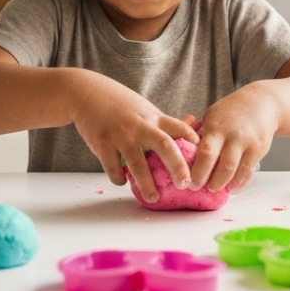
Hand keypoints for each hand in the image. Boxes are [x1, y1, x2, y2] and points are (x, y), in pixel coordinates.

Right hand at [67, 71, 197, 202]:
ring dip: (147, 184)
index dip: (193, 141)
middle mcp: (140, 126)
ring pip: (137, 164)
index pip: (179, 128)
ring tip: (154, 198)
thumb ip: (161, 123)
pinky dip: (119, 178)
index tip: (203, 156)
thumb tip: (189, 132)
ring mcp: (121, 136)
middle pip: (164, 146)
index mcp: (153, 117)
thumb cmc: (119, 103)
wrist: (86, 92)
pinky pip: (113, 168)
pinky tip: (122, 180)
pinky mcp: (102, 144)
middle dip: (177, 166)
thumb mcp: (144, 108)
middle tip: (186, 184)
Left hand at [189, 84, 279, 191]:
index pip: (205, 152)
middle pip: (221, 165)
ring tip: (214, 188)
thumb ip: (199, 134)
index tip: (188, 182)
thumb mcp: (211, 116)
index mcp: (216, 127)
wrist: (260, 103)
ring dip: (223, 184)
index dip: (197, 171)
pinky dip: (239, 182)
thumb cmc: (230, 113)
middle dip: (209, 181)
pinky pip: (248, 171)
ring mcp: (247, 143)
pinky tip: (231, 186)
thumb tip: (181, 154)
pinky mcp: (259, 149)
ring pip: (235, 171)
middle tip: (198, 188)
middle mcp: (233, 135)